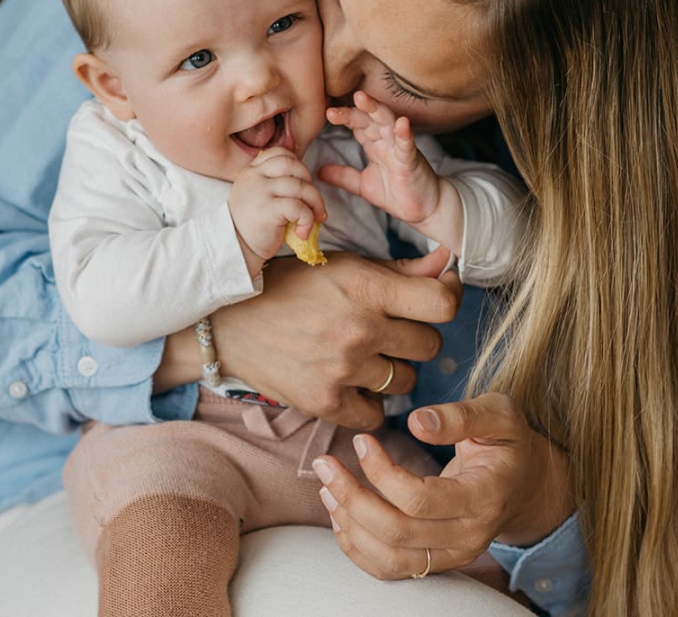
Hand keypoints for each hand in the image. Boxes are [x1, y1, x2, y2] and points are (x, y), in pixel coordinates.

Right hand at [209, 248, 459, 428]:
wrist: (229, 323)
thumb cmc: (291, 287)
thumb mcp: (343, 266)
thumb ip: (400, 270)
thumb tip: (447, 263)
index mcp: (365, 286)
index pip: (442, 303)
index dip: (447, 298)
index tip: (436, 297)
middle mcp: (358, 327)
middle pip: (430, 345)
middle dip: (415, 337)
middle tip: (388, 331)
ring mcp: (342, 368)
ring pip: (407, 381)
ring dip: (394, 371)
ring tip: (366, 356)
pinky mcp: (325, 402)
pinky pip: (376, 414)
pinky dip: (369, 403)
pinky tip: (352, 384)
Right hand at [229, 147, 327, 272]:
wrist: (237, 251)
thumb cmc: (252, 226)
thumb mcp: (258, 196)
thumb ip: (273, 182)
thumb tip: (307, 180)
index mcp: (251, 171)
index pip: (280, 153)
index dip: (297, 165)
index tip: (302, 183)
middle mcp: (253, 177)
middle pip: (292, 165)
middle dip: (309, 181)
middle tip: (312, 202)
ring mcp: (259, 191)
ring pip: (300, 186)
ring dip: (315, 203)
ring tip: (315, 219)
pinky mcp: (268, 210)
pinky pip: (298, 207)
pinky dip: (307, 220)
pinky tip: (302, 232)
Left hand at [312, 393, 575, 578]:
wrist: (525, 483)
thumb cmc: (507, 441)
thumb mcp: (498, 413)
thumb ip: (461, 416)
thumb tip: (417, 422)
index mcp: (485, 496)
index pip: (421, 499)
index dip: (382, 473)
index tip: (362, 440)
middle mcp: (470, 535)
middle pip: (397, 531)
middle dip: (351, 498)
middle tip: (326, 464)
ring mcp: (454, 555)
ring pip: (389, 557)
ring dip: (349, 524)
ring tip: (327, 487)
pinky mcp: (438, 562)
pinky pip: (390, 569)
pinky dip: (357, 547)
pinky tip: (340, 514)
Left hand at [322, 91, 441, 225]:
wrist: (425, 209)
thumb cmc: (398, 193)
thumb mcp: (363, 185)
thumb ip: (343, 176)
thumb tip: (319, 172)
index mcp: (375, 145)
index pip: (357, 125)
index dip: (343, 117)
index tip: (326, 114)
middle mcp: (387, 142)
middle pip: (368, 119)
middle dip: (352, 111)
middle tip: (331, 110)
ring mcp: (400, 149)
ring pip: (388, 123)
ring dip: (376, 109)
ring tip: (362, 98)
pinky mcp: (412, 161)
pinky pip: (407, 145)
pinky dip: (404, 133)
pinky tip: (402, 123)